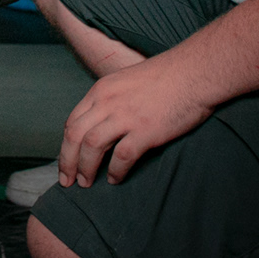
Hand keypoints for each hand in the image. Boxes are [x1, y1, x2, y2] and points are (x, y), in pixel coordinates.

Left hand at [59, 52, 214, 187]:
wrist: (193, 73)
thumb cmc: (165, 77)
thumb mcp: (125, 81)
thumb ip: (111, 100)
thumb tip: (102, 124)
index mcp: (100, 90)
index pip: (72, 121)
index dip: (65, 145)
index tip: (66, 162)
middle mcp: (107, 102)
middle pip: (74, 135)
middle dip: (67, 161)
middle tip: (67, 181)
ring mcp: (125, 116)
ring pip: (92, 146)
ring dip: (86, 168)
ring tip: (86, 184)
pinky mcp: (146, 130)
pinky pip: (122, 156)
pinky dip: (115, 171)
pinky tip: (115, 179)